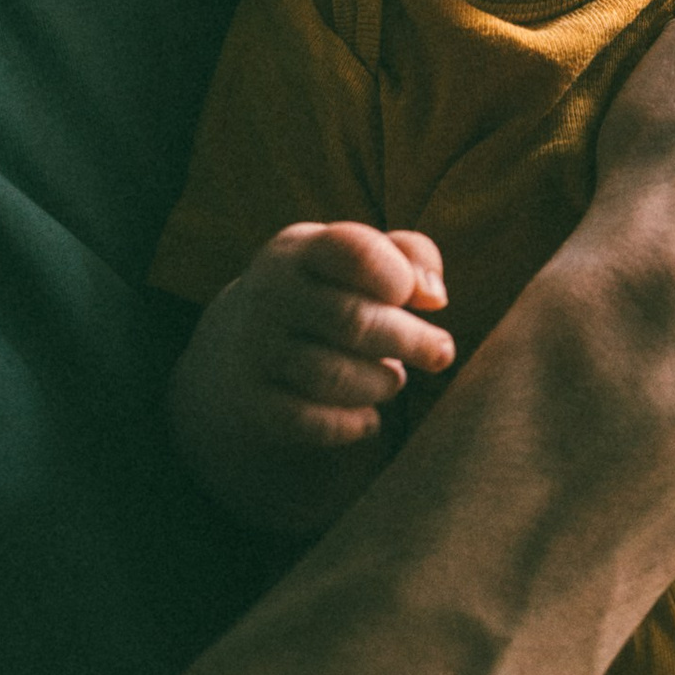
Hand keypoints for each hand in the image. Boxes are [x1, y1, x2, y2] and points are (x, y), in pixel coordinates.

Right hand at [168, 223, 452, 532]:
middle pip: (353, 321)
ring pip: (332, 376)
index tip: (411, 295)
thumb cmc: (325, 293)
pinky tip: (370, 419)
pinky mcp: (251, 400)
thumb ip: (410, 256)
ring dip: (381, 383)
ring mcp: (254, 348)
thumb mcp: (356, 259)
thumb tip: (435, 297)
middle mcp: (271, 293)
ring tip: (394, 380)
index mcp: (301, 249)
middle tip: (441, 353)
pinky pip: (309, 422)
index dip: (399, 277)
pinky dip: (352, 424)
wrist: (233, 346)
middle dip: (412, 341)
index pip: (355, 251)